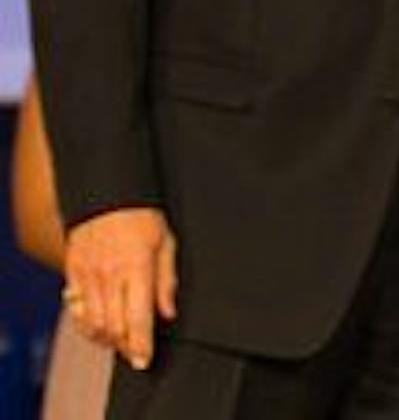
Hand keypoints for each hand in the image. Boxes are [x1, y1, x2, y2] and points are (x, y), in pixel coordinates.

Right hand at [63, 206, 176, 370]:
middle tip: (136, 354)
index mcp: (136, 269)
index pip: (137, 318)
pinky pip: (76, 309)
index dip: (141, 344)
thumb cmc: (143, 218)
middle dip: (125, 346)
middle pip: (113, 327)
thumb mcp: (166, 244)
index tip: (144, 360)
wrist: (107, 195)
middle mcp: (109, 276)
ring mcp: (87, 276)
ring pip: (92, 323)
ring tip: (120, 342)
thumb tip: (168, 314)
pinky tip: (99, 327)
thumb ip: (167, 282)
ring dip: (106, 338)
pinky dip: (86, 324)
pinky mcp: (72, 273)